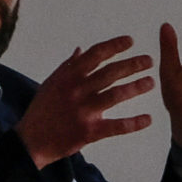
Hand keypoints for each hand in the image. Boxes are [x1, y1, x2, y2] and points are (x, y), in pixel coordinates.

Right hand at [15, 37, 154, 168]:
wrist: (31, 140)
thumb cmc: (43, 109)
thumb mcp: (51, 83)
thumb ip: (68, 66)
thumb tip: (80, 49)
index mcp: (68, 77)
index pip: (94, 55)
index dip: (114, 46)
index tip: (130, 41)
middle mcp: (77, 91)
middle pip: (109, 73)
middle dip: (132, 65)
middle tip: (149, 60)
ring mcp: (83, 111)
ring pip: (115, 95)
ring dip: (135, 88)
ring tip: (151, 82)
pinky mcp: (89, 132)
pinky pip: (116, 126)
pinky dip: (133, 123)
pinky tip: (148, 119)